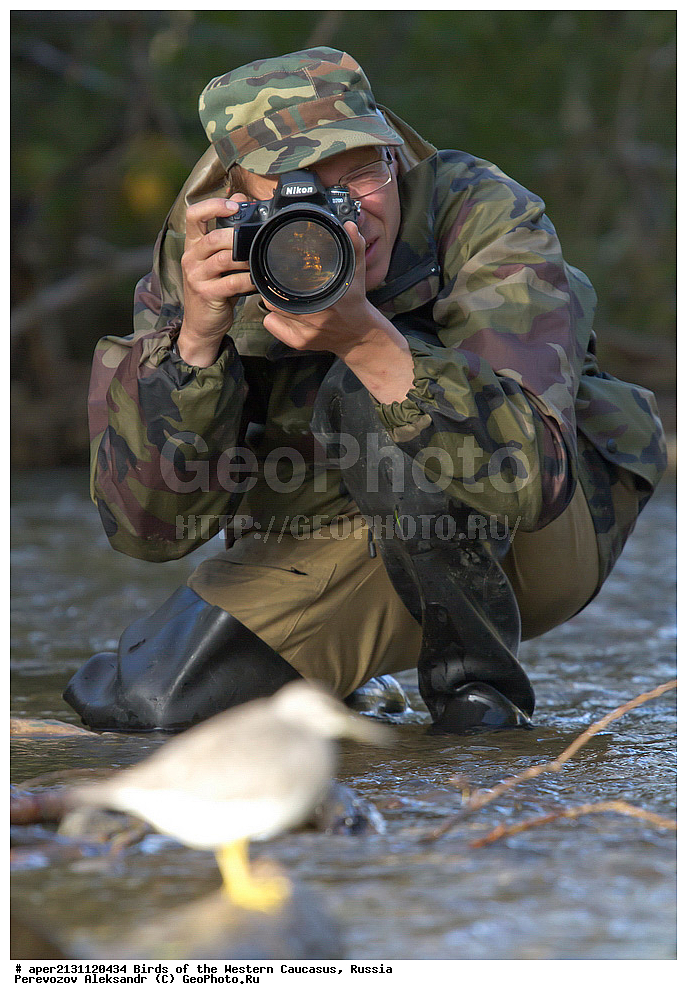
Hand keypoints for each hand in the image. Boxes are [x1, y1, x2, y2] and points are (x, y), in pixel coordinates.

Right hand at [176, 195, 255, 366]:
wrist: (202, 325)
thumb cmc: (215, 289)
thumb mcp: (219, 260)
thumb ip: (227, 231)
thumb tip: (241, 199)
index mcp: (193, 245)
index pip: (193, 215)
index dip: (213, 205)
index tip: (235, 206)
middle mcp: (191, 258)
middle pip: (212, 238)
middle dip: (236, 237)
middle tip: (255, 239)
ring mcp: (197, 277)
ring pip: (222, 259)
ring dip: (245, 259)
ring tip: (259, 260)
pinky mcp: (206, 294)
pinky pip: (231, 282)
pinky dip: (248, 280)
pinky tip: (258, 280)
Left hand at [262, 223, 414, 403]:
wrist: (358, 335)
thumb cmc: (354, 302)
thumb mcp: (357, 273)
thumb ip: (354, 247)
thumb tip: (350, 226)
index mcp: (327, 300)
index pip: (286, 286)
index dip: (277, 276)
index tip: (276, 268)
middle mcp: (315, 319)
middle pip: (273, 298)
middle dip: (273, 287)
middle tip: (278, 280)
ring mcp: (305, 333)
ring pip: (271, 311)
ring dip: (273, 301)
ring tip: (282, 294)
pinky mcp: (299, 343)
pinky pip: (272, 325)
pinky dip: (273, 318)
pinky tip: (284, 313)